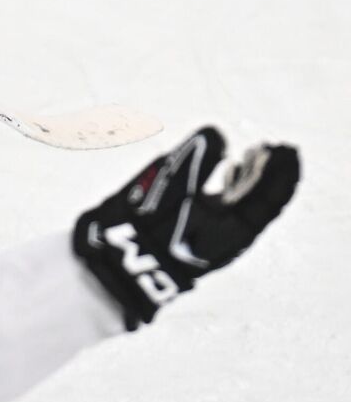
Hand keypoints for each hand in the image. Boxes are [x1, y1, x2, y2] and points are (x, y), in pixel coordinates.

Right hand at [74, 126, 297, 329]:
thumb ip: (193, 160)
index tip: (288, 149)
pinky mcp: (188, 225)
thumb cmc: (140, 233)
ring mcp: (208, 230)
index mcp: (232, 231)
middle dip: (268, 172)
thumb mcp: (167, 191)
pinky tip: (227, 169)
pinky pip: (219, 202)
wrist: (113, 268)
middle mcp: (226, 232)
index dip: (282, 174)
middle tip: (274, 147)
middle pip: (258, 199)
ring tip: (255, 154)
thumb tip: (219, 133)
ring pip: (240, 201)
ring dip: (249, 176)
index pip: (269, 199)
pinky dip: (227, 184)